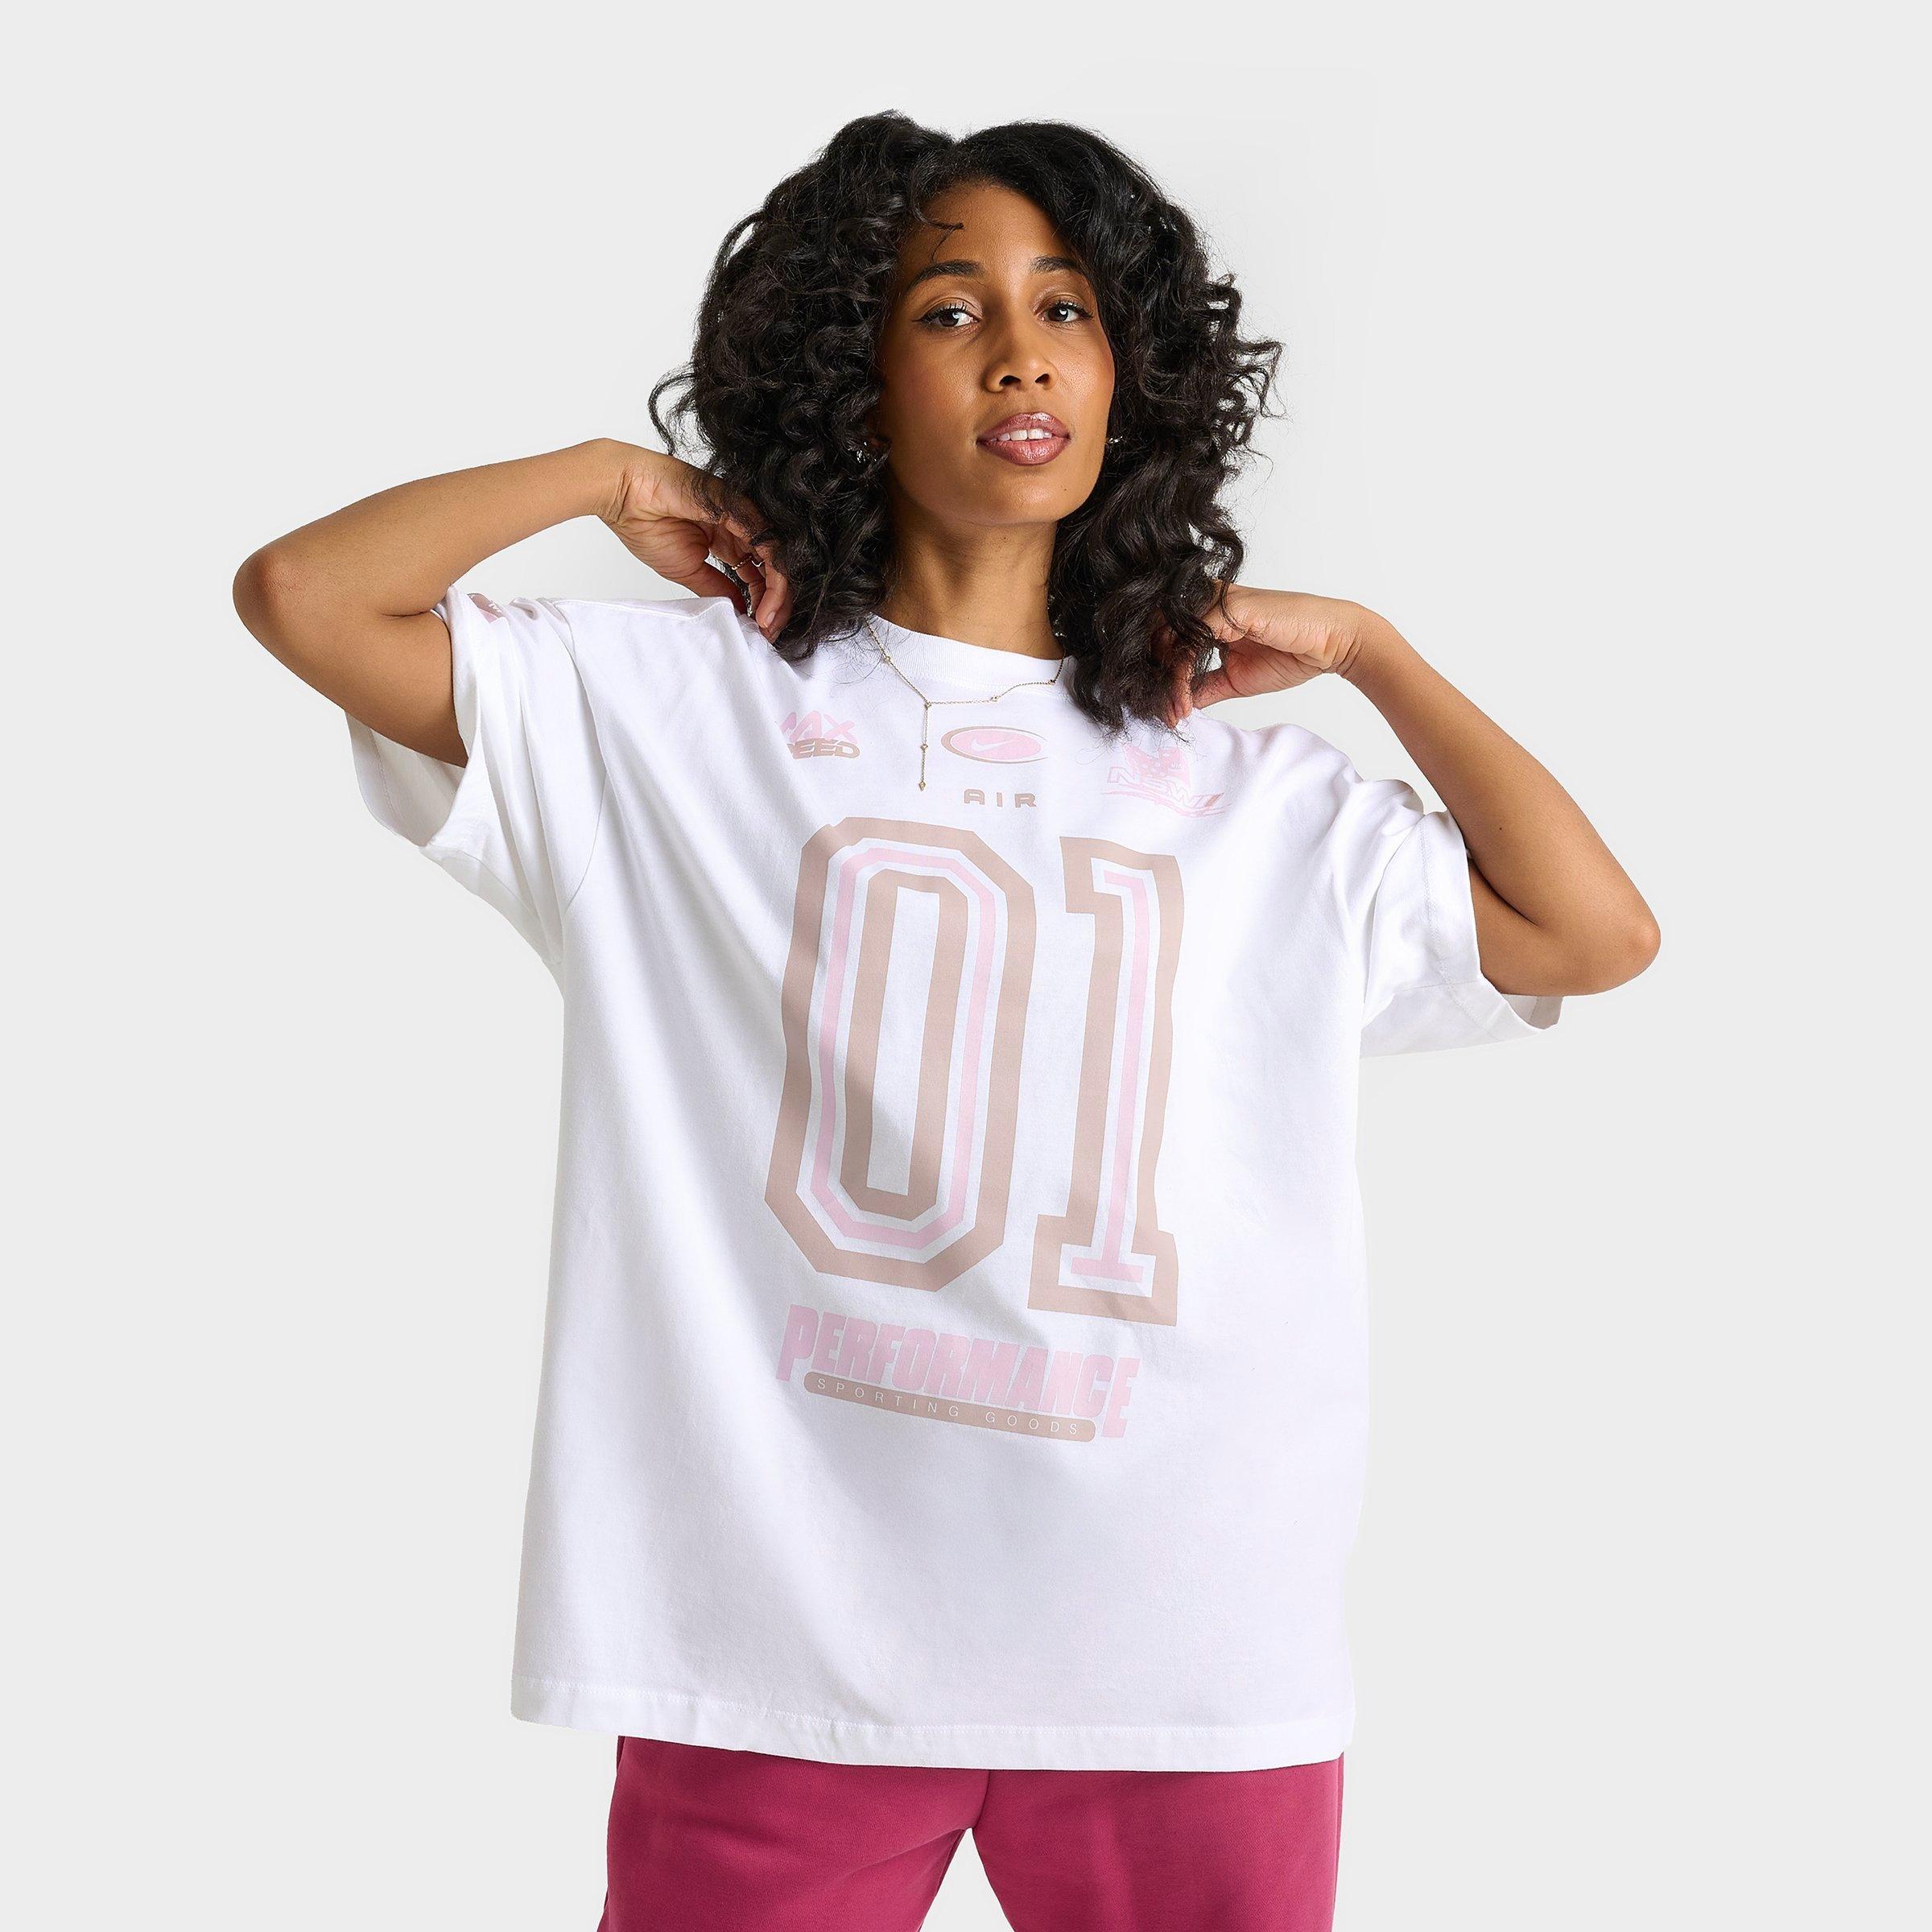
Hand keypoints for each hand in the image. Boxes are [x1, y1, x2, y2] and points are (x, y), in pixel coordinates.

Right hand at [600, 445, 794, 639]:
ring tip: (769, 624)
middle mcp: (742, 528)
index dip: (765, 602)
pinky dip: (776, 579)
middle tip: (772, 632)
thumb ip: (718, 588)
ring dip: (780, 597)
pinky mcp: (743, 510)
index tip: (762, 628)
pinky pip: (771, 548)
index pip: (760, 573)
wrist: (626, 496)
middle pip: (775, 568)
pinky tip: (768, 604)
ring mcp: (745, 517)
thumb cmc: (647, 524)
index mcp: (729, 539)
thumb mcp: (690, 570)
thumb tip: (741, 610)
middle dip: (778, 604)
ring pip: (779, 560)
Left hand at [1169, 583, 1385, 720]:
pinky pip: (1187, 642)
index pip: (1166, 639)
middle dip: (1155, 679)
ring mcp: (1214, 600)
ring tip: (1173, 712)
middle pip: (1158, 636)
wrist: (1329, 645)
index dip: (1160, 675)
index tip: (1165, 712)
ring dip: (1165, 682)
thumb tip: (1175, 702)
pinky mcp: (1224, 607)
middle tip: (1163, 714)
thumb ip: (1204, 686)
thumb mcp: (1234, 680)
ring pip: (1168, 639)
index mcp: (1208, 612)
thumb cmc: (1291, 654)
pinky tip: (1184, 701)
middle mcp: (1206, 600)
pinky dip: (1179, 675)